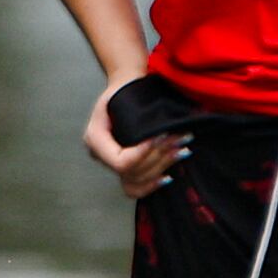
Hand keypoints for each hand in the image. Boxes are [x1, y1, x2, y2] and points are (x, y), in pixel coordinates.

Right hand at [81, 78, 186, 201]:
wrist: (123, 89)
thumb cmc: (124, 90)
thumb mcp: (122, 94)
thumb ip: (135, 116)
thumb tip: (159, 133)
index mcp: (95, 139)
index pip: (120, 161)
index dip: (143, 154)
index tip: (161, 136)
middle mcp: (99, 155)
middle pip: (132, 172)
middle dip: (160, 156)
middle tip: (180, 139)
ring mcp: (110, 164)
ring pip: (137, 181)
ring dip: (163, 166)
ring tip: (182, 150)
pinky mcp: (122, 168)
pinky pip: (134, 187)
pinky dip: (150, 185)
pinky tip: (167, 177)